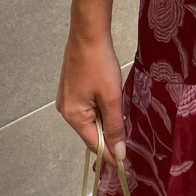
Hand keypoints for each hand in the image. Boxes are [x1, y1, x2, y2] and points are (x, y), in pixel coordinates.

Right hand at [55, 27, 127, 168]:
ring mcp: (67, 99)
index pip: (94, 145)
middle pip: (92, 132)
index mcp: (73, 116)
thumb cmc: (99, 65)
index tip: (127, 162)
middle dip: (110, 133)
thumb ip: (115, 126)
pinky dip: (101, 107)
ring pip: (92, 119)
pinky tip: (111, 97)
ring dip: (107, 118)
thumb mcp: (111, 98)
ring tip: (121, 108)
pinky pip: (88, 107)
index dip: (111, 153)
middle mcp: (66, 111)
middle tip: (129, 130)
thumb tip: (118, 155)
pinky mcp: (72, 89)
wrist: (88, 33)